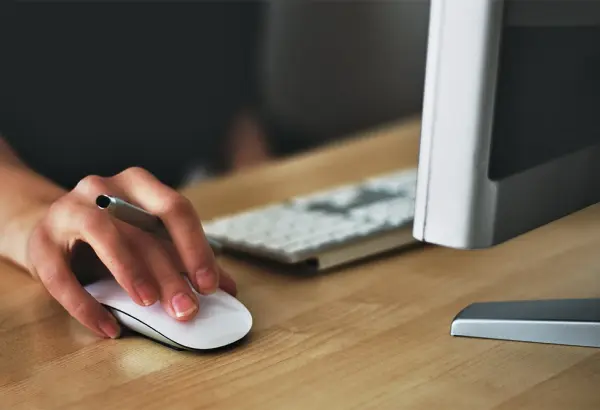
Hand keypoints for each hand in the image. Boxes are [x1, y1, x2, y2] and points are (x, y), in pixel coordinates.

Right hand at [26, 167, 235, 338]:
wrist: (52, 229)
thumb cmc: (112, 235)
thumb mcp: (149, 239)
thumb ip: (185, 259)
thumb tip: (227, 288)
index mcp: (138, 184)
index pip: (175, 209)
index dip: (195, 247)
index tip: (210, 284)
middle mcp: (103, 188)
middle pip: (142, 229)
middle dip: (169, 272)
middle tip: (187, 308)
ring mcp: (68, 210)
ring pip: (103, 234)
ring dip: (130, 271)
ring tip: (149, 304)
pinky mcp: (41, 242)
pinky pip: (61, 275)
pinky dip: (86, 305)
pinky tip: (109, 327)